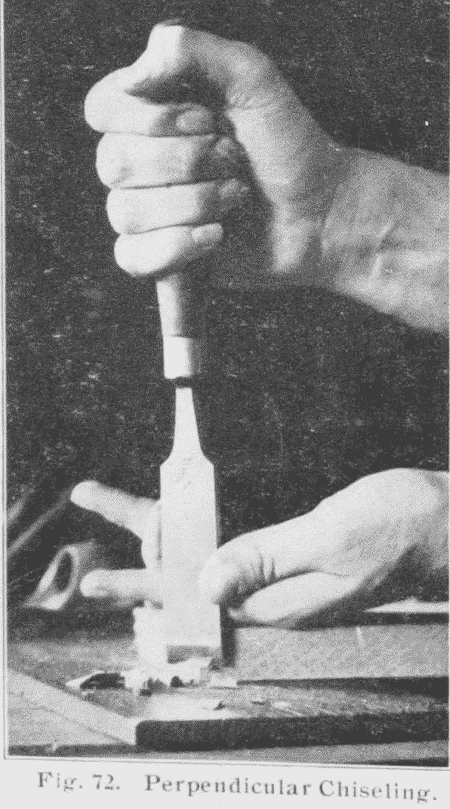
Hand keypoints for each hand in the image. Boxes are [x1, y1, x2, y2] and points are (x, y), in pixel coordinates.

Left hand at [71, 470, 446, 624]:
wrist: (438, 523)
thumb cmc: (396, 529)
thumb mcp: (328, 540)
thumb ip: (266, 560)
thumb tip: (206, 583)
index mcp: (275, 604)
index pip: (190, 601)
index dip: (141, 585)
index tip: (96, 579)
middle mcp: (269, 598)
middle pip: (186, 579)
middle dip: (139, 555)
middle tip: (92, 530)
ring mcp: (278, 577)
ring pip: (202, 557)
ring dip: (159, 533)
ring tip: (114, 502)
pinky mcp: (287, 556)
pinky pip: (229, 544)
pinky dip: (196, 524)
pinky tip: (178, 512)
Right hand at [85, 23, 446, 329]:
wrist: (321, 209)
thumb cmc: (288, 142)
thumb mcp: (252, 77)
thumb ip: (192, 50)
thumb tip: (135, 75)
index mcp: (150, 113)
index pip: (102, 109)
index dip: (150, 119)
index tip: (207, 120)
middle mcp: (140, 161)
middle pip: (114, 163)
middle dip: (187, 162)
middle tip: (234, 161)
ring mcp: (148, 212)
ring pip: (126, 213)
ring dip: (195, 203)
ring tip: (237, 197)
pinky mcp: (161, 257)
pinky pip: (131, 258)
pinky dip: (175, 248)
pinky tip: (216, 237)